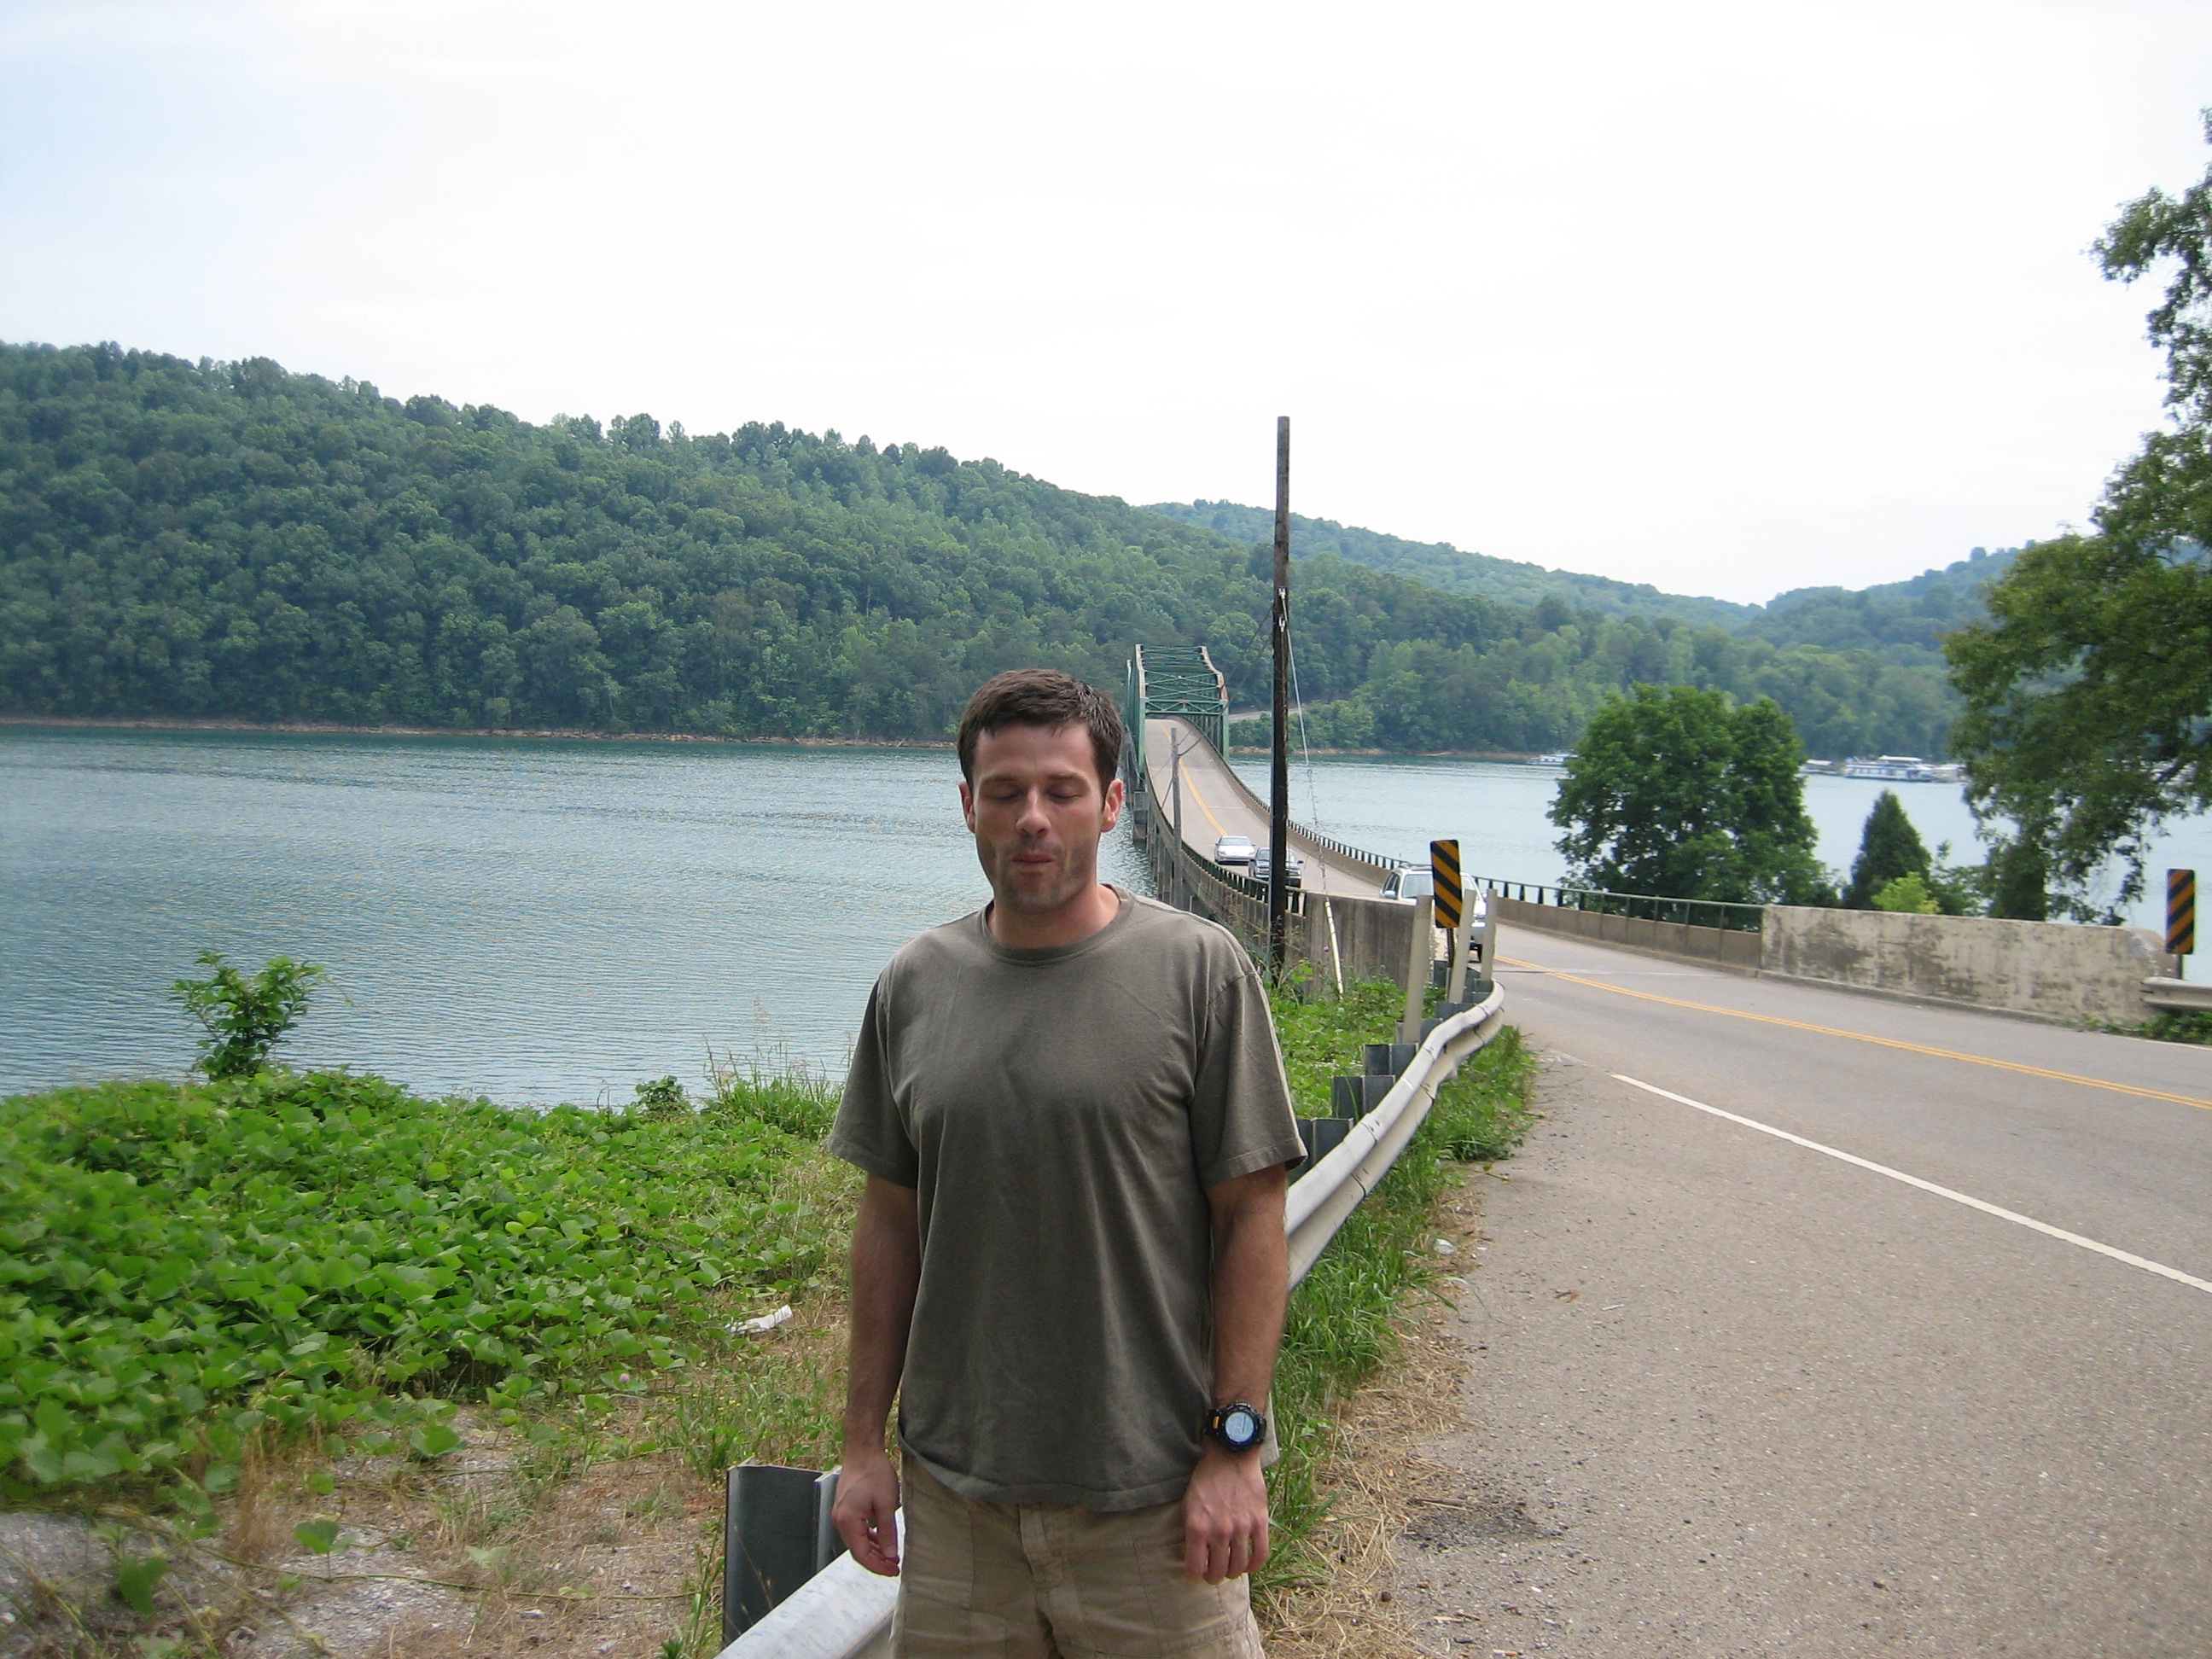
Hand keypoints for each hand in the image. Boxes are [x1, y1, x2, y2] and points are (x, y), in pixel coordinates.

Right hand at [833, 1449, 901, 1576]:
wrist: (863, 1450)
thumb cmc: (874, 1472)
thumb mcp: (886, 1503)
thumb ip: (887, 1532)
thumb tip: (889, 1555)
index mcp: (847, 1521)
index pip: (861, 1554)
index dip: (878, 1566)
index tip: (893, 1571)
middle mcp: (840, 1520)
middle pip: (857, 1550)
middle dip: (876, 1561)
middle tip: (895, 1567)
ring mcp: (841, 1514)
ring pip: (857, 1541)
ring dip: (873, 1551)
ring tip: (891, 1557)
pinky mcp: (845, 1509)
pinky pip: (856, 1531)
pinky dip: (868, 1539)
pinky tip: (881, 1541)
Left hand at [1182, 1445, 1268, 1583]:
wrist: (1230, 1456)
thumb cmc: (1205, 1479)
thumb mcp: (1188, 1504)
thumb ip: (1191, 1531)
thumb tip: (1195, 1556)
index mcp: (1197, 1527)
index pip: (1195, 1568)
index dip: (1194, 1576)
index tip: (1195, 1575)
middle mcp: (1219, 1531)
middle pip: (1218, 1572)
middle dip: (1213, 1577)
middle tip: (1213, 1574)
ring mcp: (1241, 1528)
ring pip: (1238, 1567)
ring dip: (1232, 1572)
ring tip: (1229, 1569)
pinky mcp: (1259, 1522)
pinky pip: (1260, 1555)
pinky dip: (1254, 1565)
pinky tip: (1249, 1565)